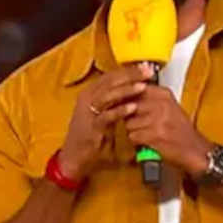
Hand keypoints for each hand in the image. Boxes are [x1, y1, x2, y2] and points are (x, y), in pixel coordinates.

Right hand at [58, 63, 151, 180]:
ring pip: (108, 95)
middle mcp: (87, 97)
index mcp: (91, 92)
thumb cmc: (91, 133)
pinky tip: (132, 108)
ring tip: (142, 86)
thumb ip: (117, 101)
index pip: (111, 76)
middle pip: (110, 81)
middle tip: (147, 72)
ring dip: (126, 90)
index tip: (146, 67)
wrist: (74, 154)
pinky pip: (106, 115)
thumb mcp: (105, 112)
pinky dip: (120, 110)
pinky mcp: (91, 126)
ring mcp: (87, 111)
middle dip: (130, 75)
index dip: (129, 70)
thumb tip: (136, 89)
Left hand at [124, 85, 212, 174]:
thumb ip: (148, 98)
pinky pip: (133, 136)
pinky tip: (147, 141)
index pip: (134, 90)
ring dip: (133, 131)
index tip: (128, 108)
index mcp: (164, 94)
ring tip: (146, 133)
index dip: (127, 101)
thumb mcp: (168, 106)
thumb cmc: (179, 129)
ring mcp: (159, 119)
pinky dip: (137, 141)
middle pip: (129, 107)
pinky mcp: (156, 135)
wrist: (195, 149)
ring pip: (129, 123)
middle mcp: (162, 104)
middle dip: (130, 117)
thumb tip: (123, 95)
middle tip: (140, 124)